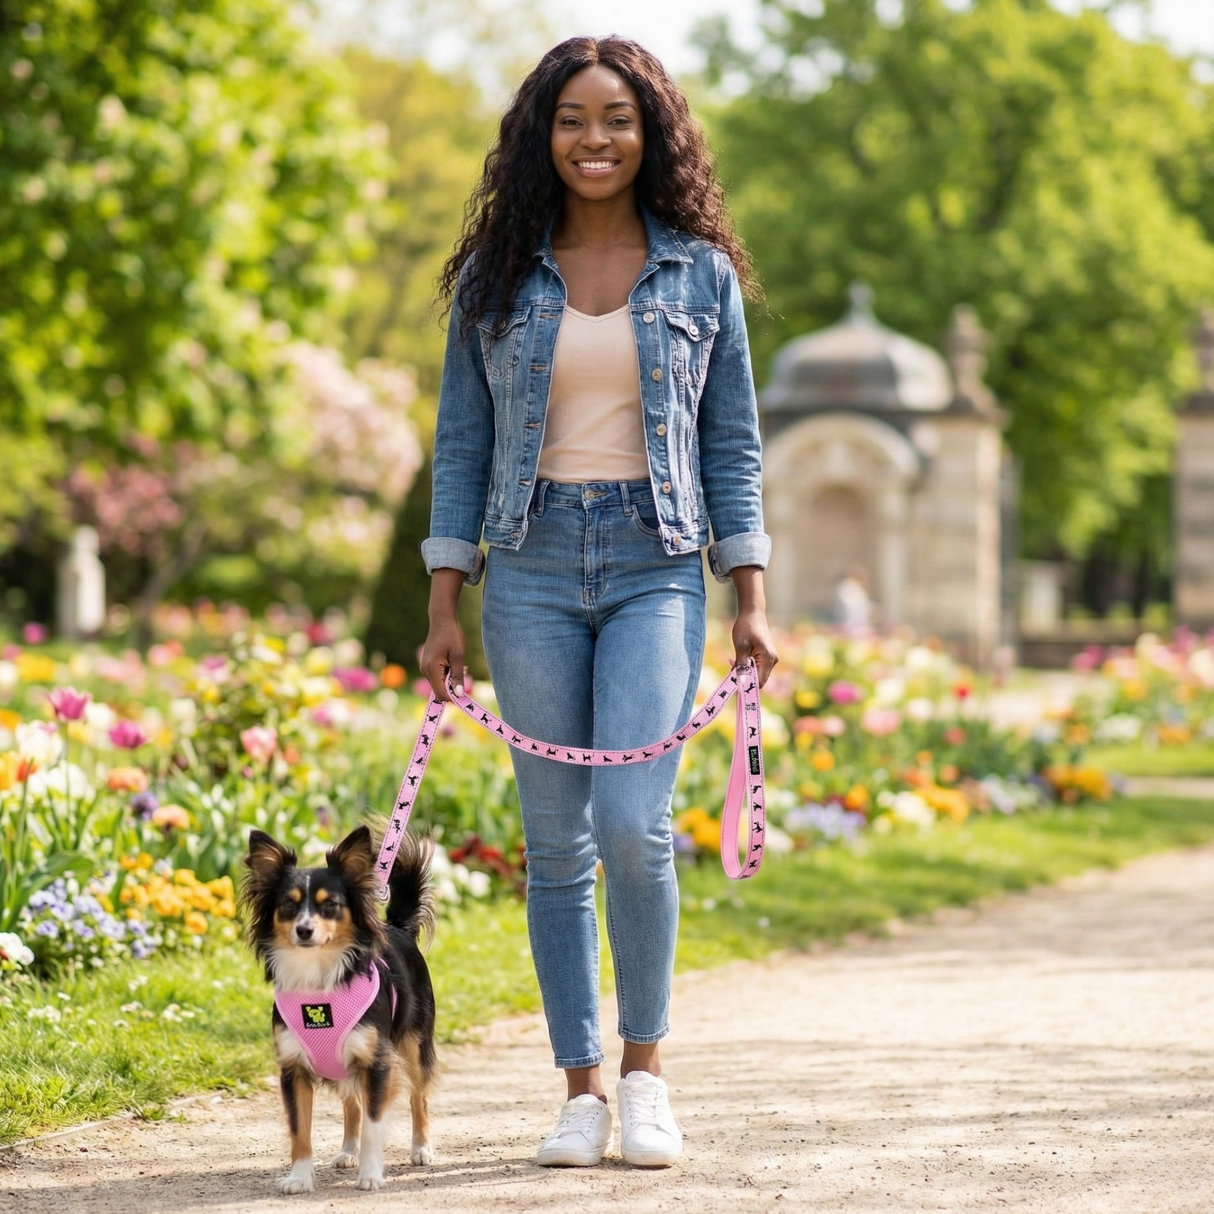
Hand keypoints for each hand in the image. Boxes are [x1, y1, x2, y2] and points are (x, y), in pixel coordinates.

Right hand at [420, 617, 465, 703]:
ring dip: (451, 679)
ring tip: (459, 664)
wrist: (442, 620)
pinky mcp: (427, 665)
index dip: (453, 697)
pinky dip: (447, 674)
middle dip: (453, 686)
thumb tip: (458, 695)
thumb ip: (458, 676)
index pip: (440, 693)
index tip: (465, 694)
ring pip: (439, 683)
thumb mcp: (458, 656)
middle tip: (464, 670)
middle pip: (440, 690)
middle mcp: (425, 670)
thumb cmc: (452, 636)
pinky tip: (454, 662)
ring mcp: (425, 668)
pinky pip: (438, 676)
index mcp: (432, 669)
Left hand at [728, 565, 777, 687]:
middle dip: (745, 679)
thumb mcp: (740, 647)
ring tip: (733, 662)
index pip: (759, 682)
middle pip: (759, 680)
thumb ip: (741, 665)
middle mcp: (773, 660)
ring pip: (758, 674)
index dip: (747, 687)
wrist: (752, 613)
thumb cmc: (746, 627)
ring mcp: (771, 659)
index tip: (733, 688)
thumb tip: (740, 682)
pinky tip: (738, 659)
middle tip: (730, 673)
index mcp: (768, 658)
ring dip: (745, 672)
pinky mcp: (767, 656)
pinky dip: (747, 667)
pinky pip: (758, 667)